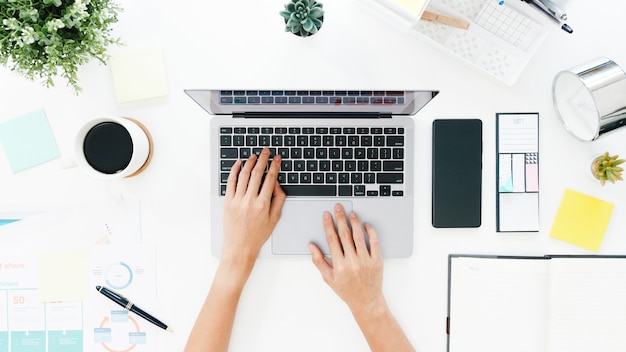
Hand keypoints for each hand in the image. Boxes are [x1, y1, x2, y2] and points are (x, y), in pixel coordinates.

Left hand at [222, 148, 285, 264]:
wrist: (239, 247)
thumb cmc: (257, 235)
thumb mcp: (275, 219)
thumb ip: (279, 199)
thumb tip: (276, 183)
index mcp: (263, 205)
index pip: (270, 179)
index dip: (274, 166)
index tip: (277, 158)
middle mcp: (249, 201)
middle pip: (257, 173)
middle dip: (263, 159)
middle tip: (266, 151)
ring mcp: (237, 201)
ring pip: (244, 175)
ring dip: (250, 163)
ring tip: (254, 156)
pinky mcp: (227, 202)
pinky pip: (230, 182)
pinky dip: (234, 170)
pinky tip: (239, 164)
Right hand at [309, 203, 384, 312]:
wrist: (366, 301)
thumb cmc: (347, 290)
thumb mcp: (328, 278)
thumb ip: (318, 261)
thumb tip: (311, 246)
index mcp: (339, 265)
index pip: (332, 239)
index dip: (328, 225)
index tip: (326, 215)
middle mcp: (352, 262)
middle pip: (344, 234)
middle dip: (340, 218)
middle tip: (338, 207)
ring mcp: (366, 261)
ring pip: (359, 236)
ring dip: (354, 222)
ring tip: (351, 213)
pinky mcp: (377, 261)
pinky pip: (374, 242)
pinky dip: (370, 232)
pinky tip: (366, 225)